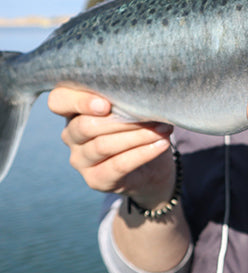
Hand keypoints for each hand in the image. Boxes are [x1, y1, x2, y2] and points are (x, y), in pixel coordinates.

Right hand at [47, 86, 174, 205]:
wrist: (151, 167)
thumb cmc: (139, 127)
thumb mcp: (131, 109)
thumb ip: (125, 100)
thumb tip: (141, 93)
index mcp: (74, 111)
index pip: (58, 100)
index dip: (79, 101)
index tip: (106, 104)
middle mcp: (71, 135)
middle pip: (85, 126)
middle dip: (123, 119)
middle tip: (153, 115)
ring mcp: (80, 160)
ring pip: (103, 145)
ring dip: (138, 135)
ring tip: (164, 128)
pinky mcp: (95, 180)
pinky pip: (118, 165)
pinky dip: (143, 153)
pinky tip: (162, 143)